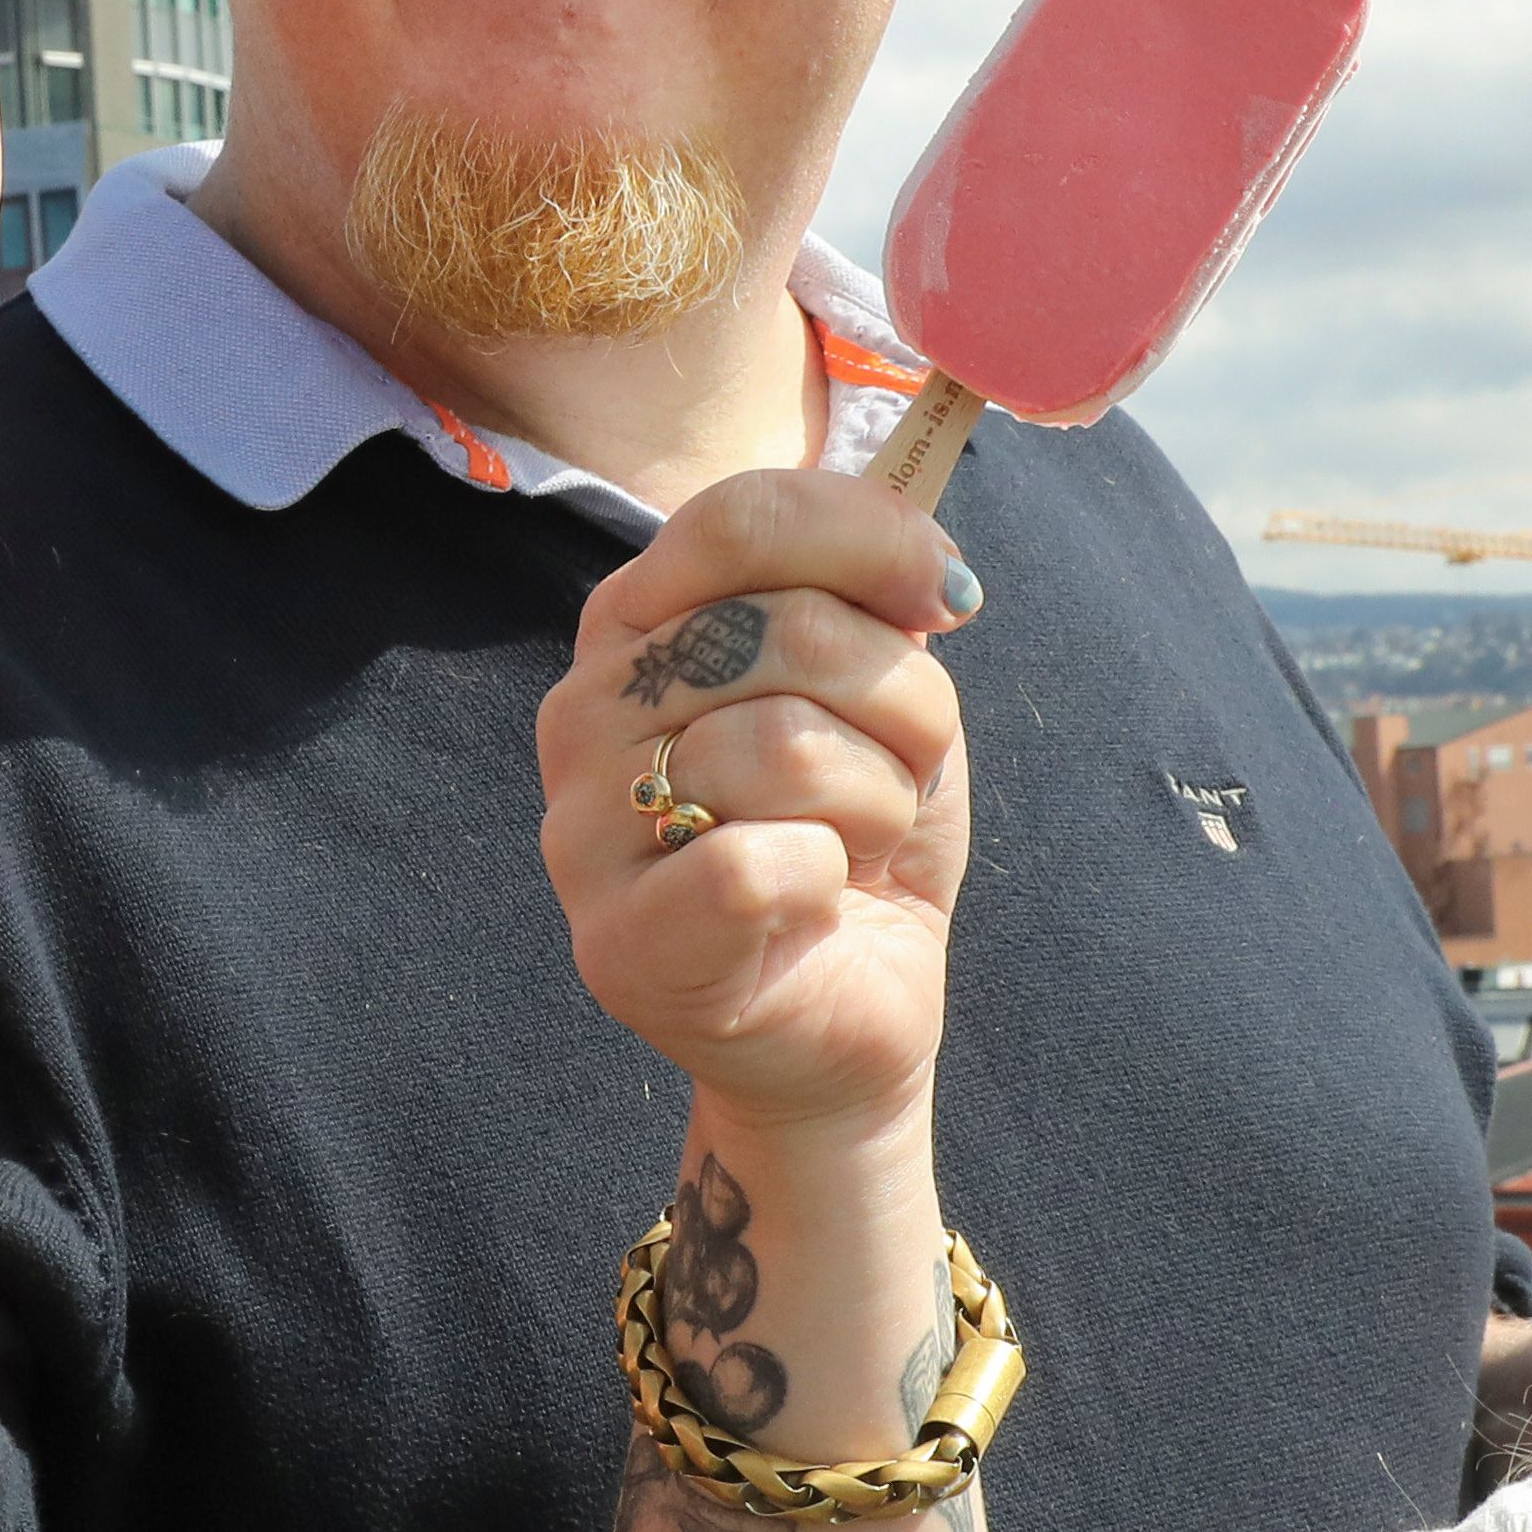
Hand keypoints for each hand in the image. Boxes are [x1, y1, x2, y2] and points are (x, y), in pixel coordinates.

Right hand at [538, 473, 974, 1142]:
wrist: (850, 1010)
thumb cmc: (854, 832)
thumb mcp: (882, 686)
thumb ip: (875, 597)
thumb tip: (933, 571)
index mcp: (637, 621)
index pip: (742, 520)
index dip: (872, 542)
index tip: (947, 599)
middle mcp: (584, 709)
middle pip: (782, 629)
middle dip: (898, 704)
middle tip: (896, 774)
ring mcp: (584, 828)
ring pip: (783, 744)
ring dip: (876, 800)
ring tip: (855, 844)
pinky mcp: (620, 945)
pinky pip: (753, 865)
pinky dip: (827, 878)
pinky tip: (814, 902)